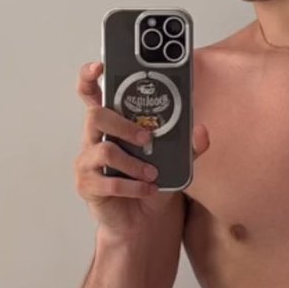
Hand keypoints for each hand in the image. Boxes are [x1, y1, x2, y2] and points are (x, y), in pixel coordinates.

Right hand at [74, 61, 209, 235]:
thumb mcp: (174, 161)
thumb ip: (188, 145)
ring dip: (134, 163)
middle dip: (123, 124)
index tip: (99, 67)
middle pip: (96, 115)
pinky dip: (133, 186)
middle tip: (146, 138)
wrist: (143, 220)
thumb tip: (201, 131)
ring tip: (152, 174)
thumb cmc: (150, 183)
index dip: (89, 77)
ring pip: (104, 150)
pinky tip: (147, 189)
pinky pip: (108, 182)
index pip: (91, 94)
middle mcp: (94, 139)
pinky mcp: (88, 186)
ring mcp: (87, 163)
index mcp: (111, 125)